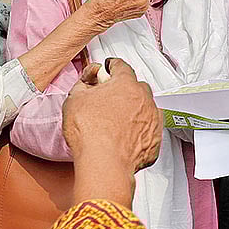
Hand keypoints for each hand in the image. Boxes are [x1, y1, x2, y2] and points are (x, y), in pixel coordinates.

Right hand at [62, 58, 161, 207]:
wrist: (103, 162)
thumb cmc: (90, 133)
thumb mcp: (74, 99)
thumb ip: (83, 83)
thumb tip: (89, 80)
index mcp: (125, 84)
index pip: (121, 66)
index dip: (112, 66)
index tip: (108, 69)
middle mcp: (143, 99)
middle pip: (136, 86)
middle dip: (124, 90)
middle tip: (109, 99)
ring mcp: (152, 120)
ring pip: (146, 107)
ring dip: (135, 110)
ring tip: (117, 121)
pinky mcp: (155, 140)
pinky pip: (149, 130)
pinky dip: (140, 131)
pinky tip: (126, 137)